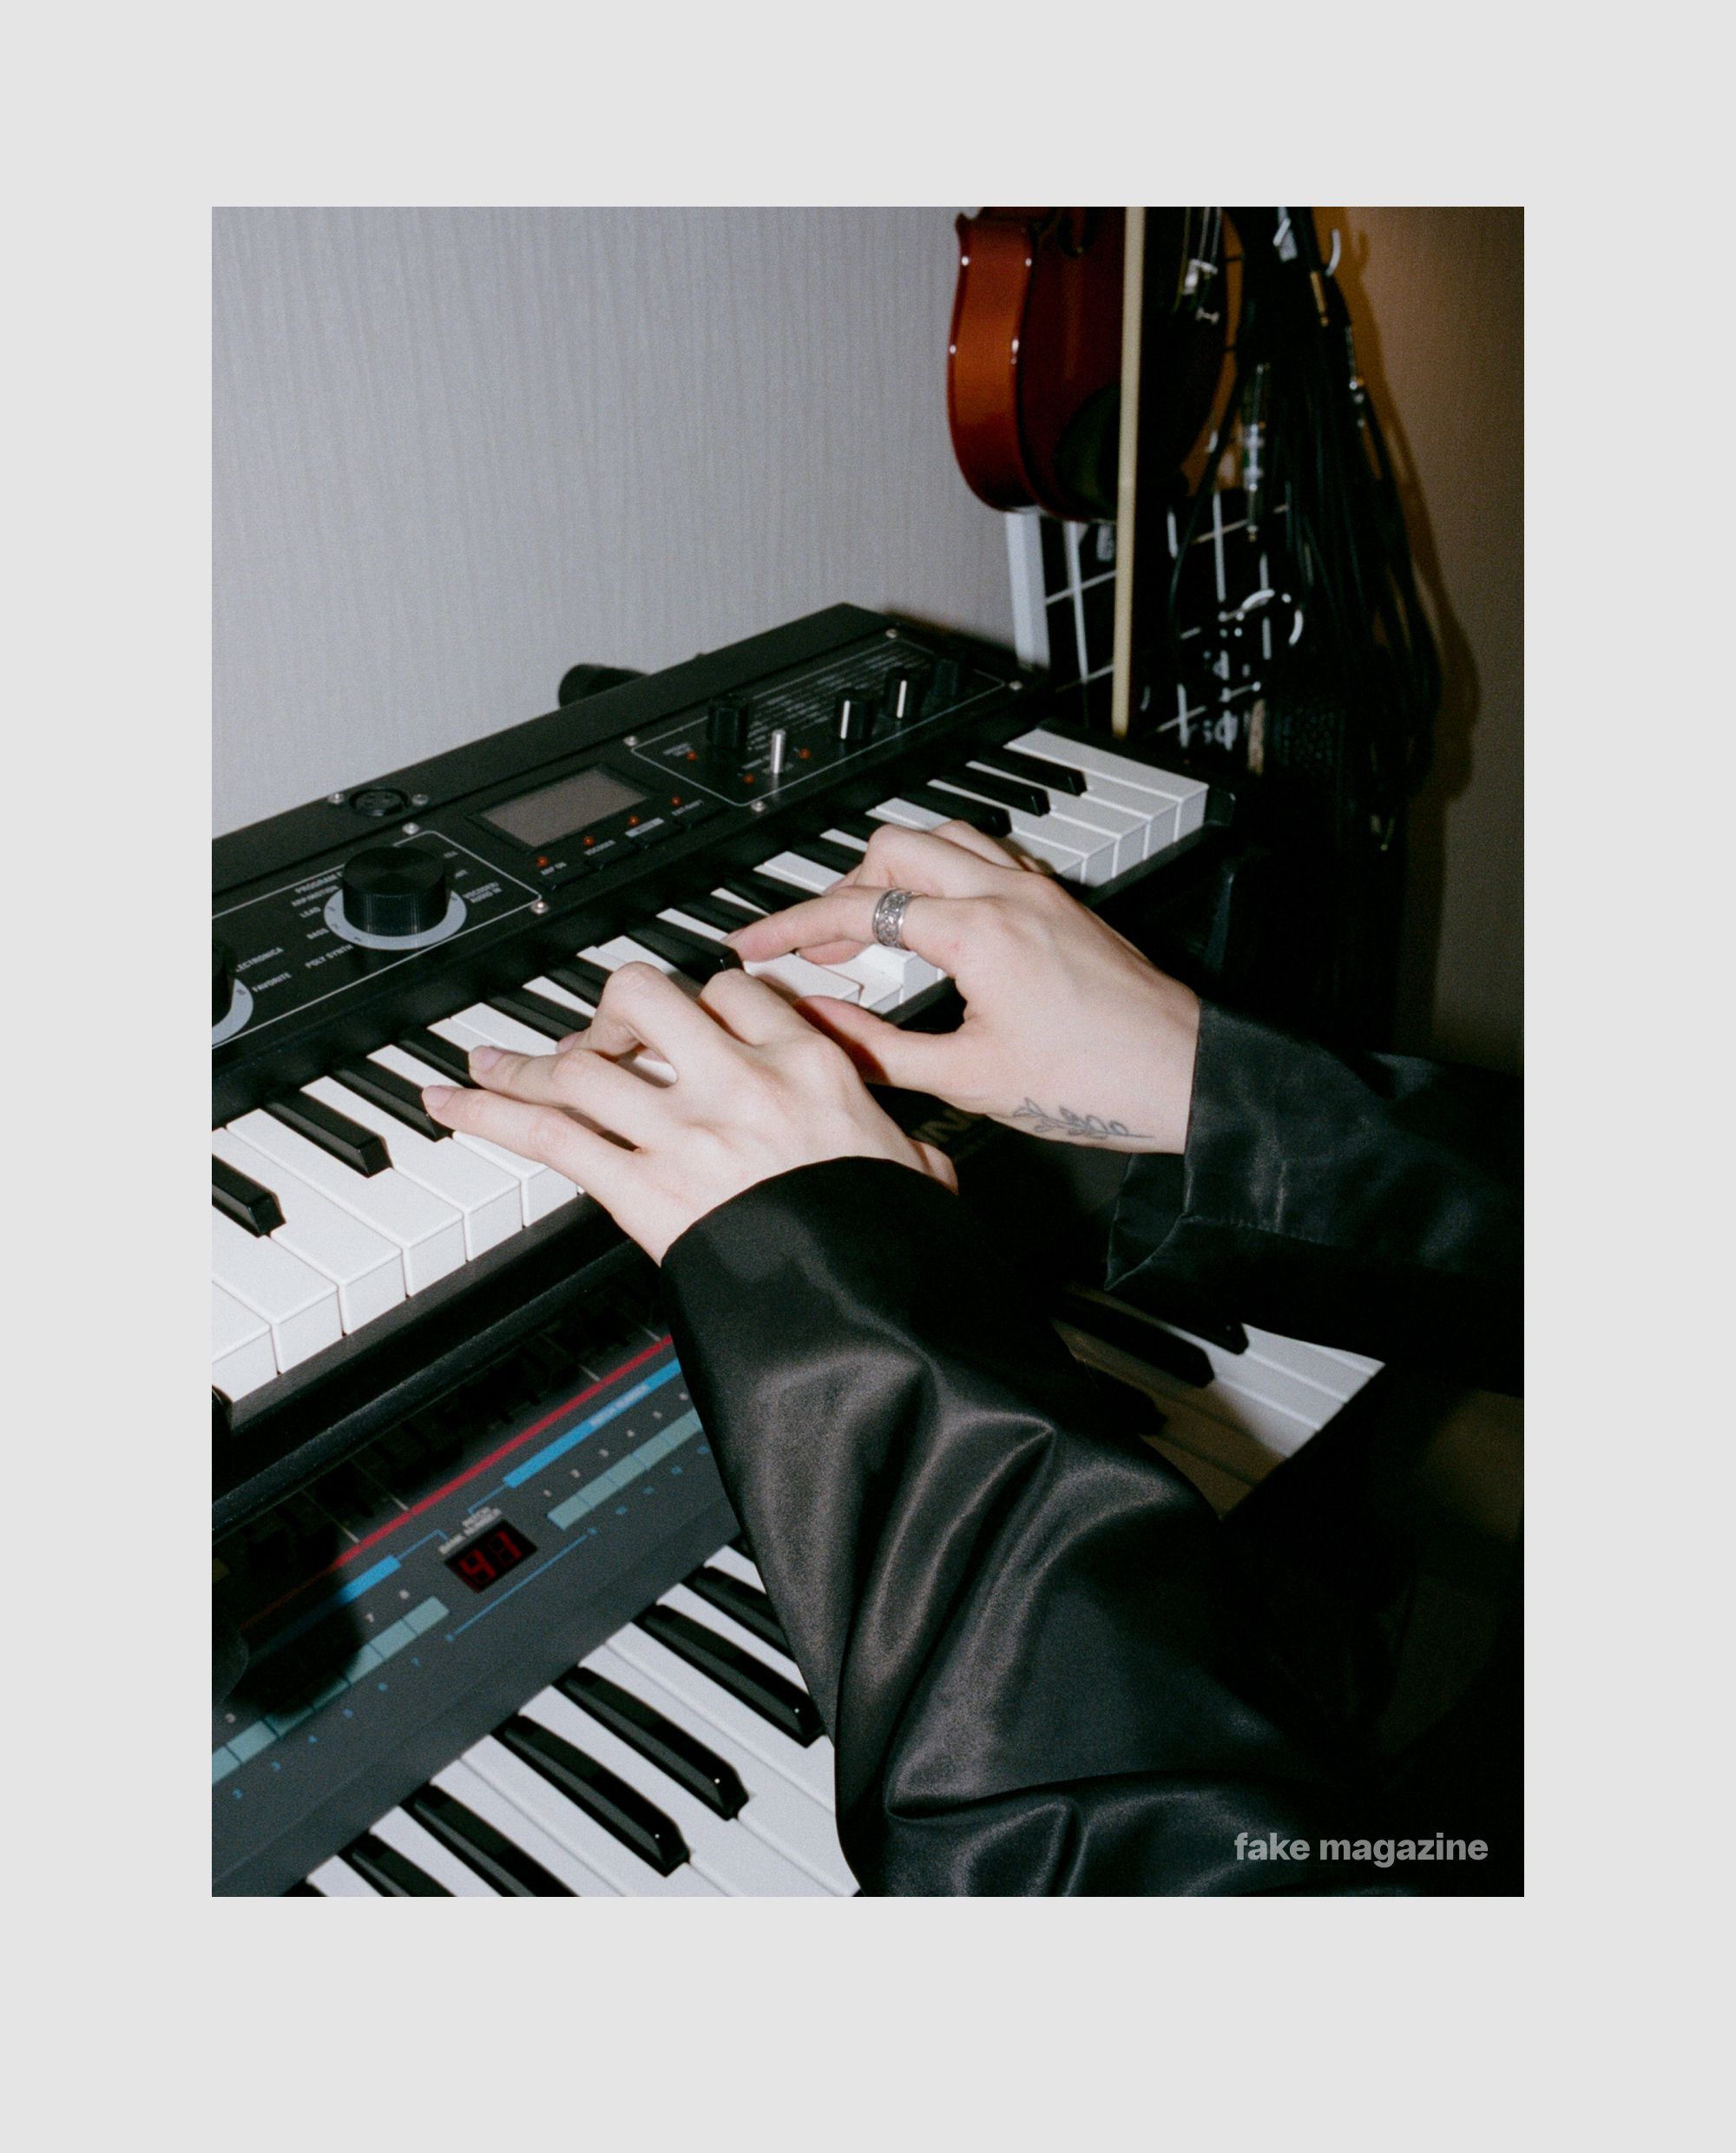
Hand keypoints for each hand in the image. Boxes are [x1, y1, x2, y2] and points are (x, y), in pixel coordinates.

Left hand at [419, 962, 956, 1262]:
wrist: (870, 1313)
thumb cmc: (896, 1246)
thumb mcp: (919, 1172)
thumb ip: (906, 1148)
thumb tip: (919, 1159)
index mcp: (810, 1066)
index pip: (734, 990)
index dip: (700, 999)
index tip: (687, 1018)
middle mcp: (737, 1082)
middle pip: (646, 997)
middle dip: (613, 1011)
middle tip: (601, 1035)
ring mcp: (683, 1133)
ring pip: (584, 1061)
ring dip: (529, 1061)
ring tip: (489, 1060)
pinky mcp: (641, 1190)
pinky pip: (548, 1133)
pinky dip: (488, 1111)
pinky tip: (452, 1100)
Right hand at [724, 820, 1201, 1151]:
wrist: (1185, 1078)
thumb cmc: (1096, 1084)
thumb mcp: (969, 1080)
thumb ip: (879, 1050)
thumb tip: (816, 1027)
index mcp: (978, 933)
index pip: (858, 908)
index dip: (792, 928)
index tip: (753, 945)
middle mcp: (1009, 895)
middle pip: (895, 849)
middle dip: (842, 889)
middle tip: (817, 944)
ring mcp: (1039, 893)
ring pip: (945, 838)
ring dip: (897, 872)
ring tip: (871, 924)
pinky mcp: (1062, 905)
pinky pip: (988, 858)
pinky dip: (946, 874)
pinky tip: (937, 917)